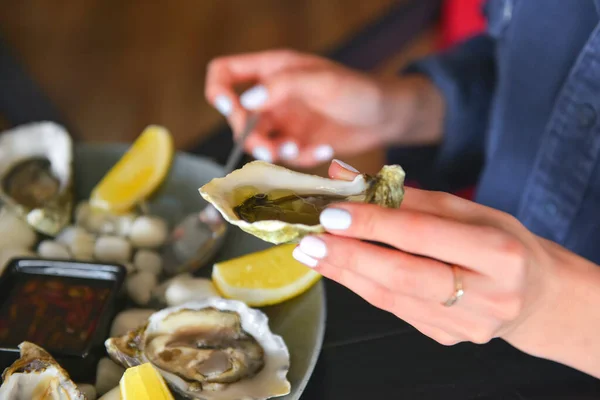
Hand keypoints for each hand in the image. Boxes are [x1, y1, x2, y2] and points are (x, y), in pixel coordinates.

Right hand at [205, 49, 442, 166]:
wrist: (386, 117)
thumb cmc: (357, 89)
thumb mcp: (321, 82)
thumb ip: (283, 86)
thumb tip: (246, 101)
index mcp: (271, 70)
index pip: (225, 73)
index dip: (218, 90)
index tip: (228, 108)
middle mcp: (271, 96)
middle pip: (237, 116)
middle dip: (249, 134)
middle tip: (270, 148)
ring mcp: (282, 121)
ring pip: (257, 141)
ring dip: (272, 151)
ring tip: (296, 150)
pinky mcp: (296, 143)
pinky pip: (283, 157)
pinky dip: (300, 158)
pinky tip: (324, 151)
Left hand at [293, 160, 567, 354]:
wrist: (532, 296)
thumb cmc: (499, 243)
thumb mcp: (467, 210)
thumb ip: (405, 196)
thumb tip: (344, 176)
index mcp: (499, 253)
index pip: (424, 236)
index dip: (374, 224)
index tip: (333, 212)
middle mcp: (486, 295)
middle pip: (403, 276)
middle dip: (350, 256)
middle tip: (310, 239)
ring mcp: (465, 325)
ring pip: (390, 298)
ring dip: (345, 273)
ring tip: (311, 253)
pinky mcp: (446, 337)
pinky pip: (394, 309)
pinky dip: (361, 286)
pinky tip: (338, 269)